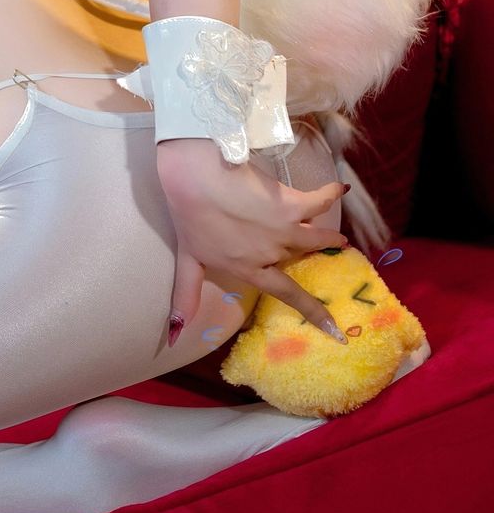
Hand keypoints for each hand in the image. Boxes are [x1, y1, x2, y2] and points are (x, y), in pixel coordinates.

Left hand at [156, 136, 350, 343]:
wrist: (195, 178)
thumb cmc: (189, 215)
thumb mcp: (188, 259)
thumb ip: (188, 294)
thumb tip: (173, 334)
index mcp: (250, 269)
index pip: (287, 295)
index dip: (314, 312)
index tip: (336, 330)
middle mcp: (272, 254)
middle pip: (301, 255)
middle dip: (314, 253)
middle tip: (328, 250)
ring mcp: (284, 230)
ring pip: (317, 236)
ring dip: (329, 237)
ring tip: (338, 237)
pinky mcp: (290, 203)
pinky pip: (319, 202)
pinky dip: (330, 195)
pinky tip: (339, 188)